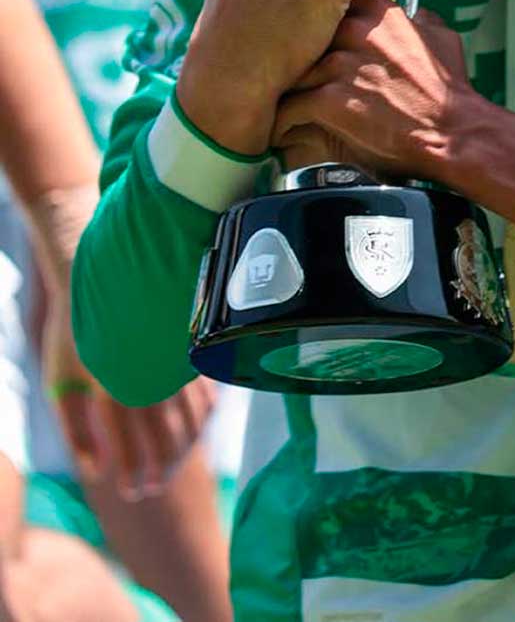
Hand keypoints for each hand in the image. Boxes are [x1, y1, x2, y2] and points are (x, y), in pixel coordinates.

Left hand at [44, 290, 213, 498]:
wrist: (105, 273)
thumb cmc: (75, 333)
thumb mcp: (58, 384)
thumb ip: (75, 432)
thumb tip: (95, 471)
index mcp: (115, 390)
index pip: (129, 445)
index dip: (133, 472)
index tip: (134, 492)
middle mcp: (149, 381)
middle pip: (164, 437)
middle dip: (161, 467)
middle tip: (155, 487)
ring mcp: (172, 365)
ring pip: (189, 418)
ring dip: (183, 447)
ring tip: (174, 464)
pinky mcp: (188, 352)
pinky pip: (204, 392)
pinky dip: (201, 415)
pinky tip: (194, 427)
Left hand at [272, 0, 469, 178]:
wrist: (452, 131)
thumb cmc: (447, 90)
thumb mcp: (442, 40)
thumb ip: (422, 20)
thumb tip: (417, 15)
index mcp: (377, 11)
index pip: (329, 2)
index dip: (321, 27)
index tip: (317, 44)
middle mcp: (353, 30)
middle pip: (302, 37)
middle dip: (297, 59)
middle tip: (293, 78)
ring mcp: (338, 63)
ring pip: (291, 72)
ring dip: (289, 91)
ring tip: (285, 108)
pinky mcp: (328, 99)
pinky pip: (289, 108)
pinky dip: (286, 124)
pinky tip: (287, 133)